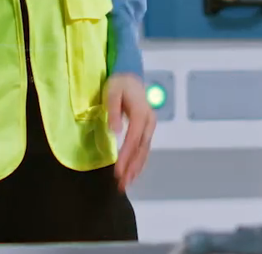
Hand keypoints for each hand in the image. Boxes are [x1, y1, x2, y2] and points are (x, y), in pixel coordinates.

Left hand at [105, 73, 154, 191]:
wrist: (130, 77)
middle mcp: (148, 122)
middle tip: (122, 184)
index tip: (118, 171)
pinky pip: (144, 148)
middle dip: (132, 167)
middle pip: (141, 149)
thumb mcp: (112, 92)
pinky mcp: (146, 129)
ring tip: (127, 183)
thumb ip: (113, 110)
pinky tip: (133, 172)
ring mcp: (149, 126)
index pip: (133, 139)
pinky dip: (139, 162)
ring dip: (136, 168)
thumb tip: (115, 131)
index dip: (126, 156)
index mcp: (140, 114)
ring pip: (144, 151)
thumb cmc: (119, 84)